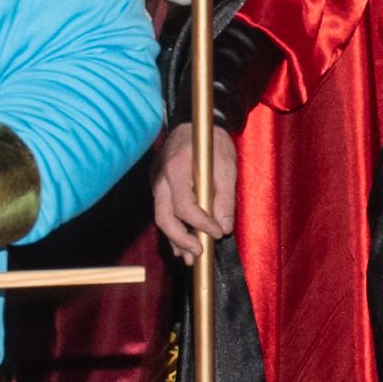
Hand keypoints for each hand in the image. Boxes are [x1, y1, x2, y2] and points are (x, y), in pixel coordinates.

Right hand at [154, 122, 235, 261]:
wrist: (194, 123)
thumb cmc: (212, 142)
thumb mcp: (226, 167)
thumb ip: (224, 199)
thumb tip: (223, 228)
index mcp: (177, 169)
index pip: (184, 206)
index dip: (201, 224)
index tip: (217, 233)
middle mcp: (160, 178)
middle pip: (164, 217)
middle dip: (181, 239)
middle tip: (199, 253)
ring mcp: (156, 182)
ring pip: (161, 217)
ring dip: (175, 240)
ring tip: (190, 258)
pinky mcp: (158, 186)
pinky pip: (162, 211)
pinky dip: (173, 228)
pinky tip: (182, 245)